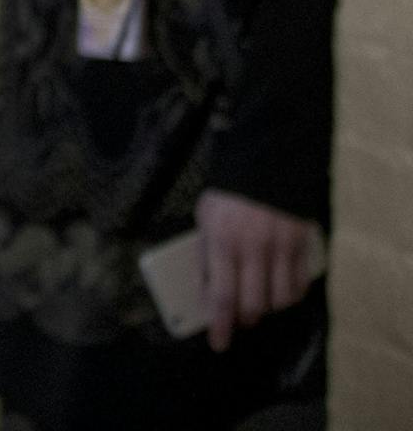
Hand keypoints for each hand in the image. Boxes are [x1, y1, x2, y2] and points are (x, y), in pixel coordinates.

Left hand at [197, 187, 319, 353]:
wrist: (266, 163)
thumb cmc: (229, 194)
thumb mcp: (205, 218)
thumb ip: (206, 254)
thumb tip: (207, 290)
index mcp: (222, 240)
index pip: (222, 295)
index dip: (220, 325)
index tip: (219, 343)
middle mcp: (252, 248)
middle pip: (253, 304)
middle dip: (245, 318)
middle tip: (240, 318)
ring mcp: (280, 247)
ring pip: (279, 300)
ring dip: (269, 308)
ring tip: (260, 302)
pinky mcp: (301, 245)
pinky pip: (299, 284)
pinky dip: (290, 295)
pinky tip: (281, 292)